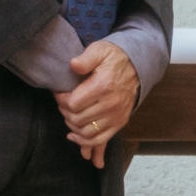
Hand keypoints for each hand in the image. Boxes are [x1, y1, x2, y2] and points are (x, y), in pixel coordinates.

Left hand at [57, 40, 138, 168]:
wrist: (137, 66)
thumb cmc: (114, 58)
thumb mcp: (100, 50)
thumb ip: (86, 58)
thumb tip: (73, 65)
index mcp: (103, 87)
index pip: (72, 104)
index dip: (60, 100)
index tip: (59, 93)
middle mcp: (110, 105)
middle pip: (77, 119)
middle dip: (64, 112)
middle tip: (63, 104)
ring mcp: (116, 116)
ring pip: (86, 133)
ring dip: (73, 128)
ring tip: (68, 118)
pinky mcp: (119, 123)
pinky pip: (101, 140)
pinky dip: (87, 145)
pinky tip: (76, 141)